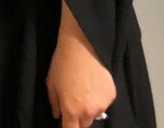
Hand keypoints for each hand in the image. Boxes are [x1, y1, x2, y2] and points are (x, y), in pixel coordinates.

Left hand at [46, 2, 115, 127]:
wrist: (82, 45)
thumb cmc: (62, 62)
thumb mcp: (51, 82)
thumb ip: (54, 103)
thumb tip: (57, 115)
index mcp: (71, 110)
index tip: (67, 123)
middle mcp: (89, 111)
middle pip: (84, 125)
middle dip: (79, 118)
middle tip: (74, 102)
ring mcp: (103, 104)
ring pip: (95, 114)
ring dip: (90, 108)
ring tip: (85, 90)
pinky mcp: (112, 95)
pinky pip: (104, 103)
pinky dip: (99, 98)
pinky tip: (94, 84)